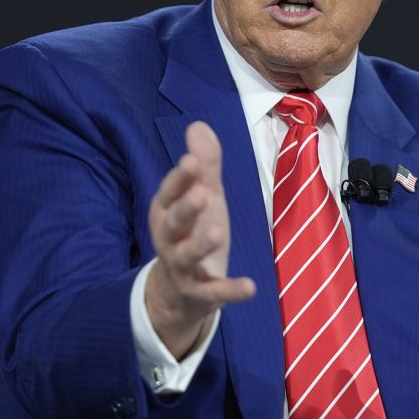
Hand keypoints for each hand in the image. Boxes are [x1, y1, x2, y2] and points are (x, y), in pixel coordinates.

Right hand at [146, 121, 255, 358]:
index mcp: (167, 211)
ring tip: (217, 231)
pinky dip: (231, 291)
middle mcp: (169, 238)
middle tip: (202, 193)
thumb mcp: (202, 196)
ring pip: (186, 256)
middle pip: (173, 223)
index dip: (179, 179)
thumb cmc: (192, 231)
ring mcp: (182, 267)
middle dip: (185, 208)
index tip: (190, 161)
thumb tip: (198, 124)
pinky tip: (251, 287)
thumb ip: (204, 165)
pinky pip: (214, 293)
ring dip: (200, 244)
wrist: (179, 291)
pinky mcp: (199, 293)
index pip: (169, 192)